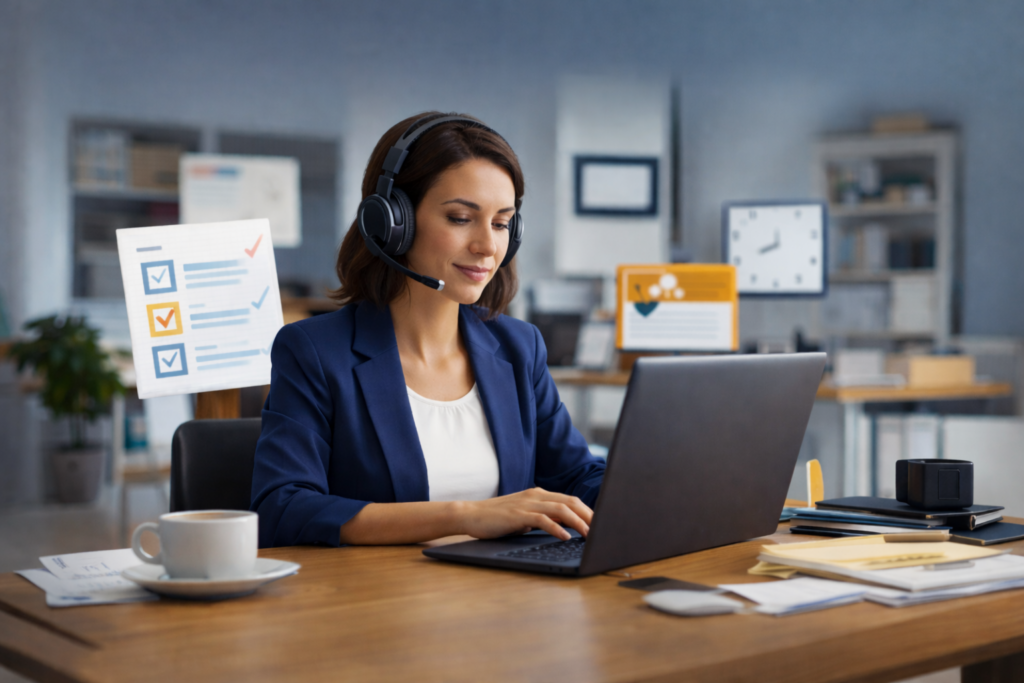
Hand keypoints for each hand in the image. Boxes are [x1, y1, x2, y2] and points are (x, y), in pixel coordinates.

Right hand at [457, 488, 592, 540]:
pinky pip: (543, 519)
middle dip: (589, 516)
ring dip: (578, 522)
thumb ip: (542, 518)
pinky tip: (565, 537)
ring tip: (590, 534)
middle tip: (602, 529)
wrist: (471, 514)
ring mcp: (527, 503)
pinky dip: (557, 528)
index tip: (600, 524)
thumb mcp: (524, 517)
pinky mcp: (518, 514)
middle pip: (570, 502)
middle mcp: (536, 495)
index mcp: (539, 494)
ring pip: (561, 509)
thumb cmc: (497, 519)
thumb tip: (563, 529)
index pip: (570, 500)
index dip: (588, 511)